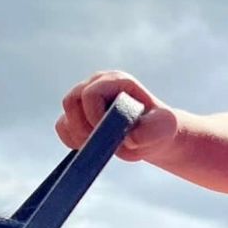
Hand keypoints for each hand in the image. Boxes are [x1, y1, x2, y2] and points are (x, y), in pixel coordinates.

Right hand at [56, 71, 178, 162]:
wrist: (152, 136)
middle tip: (104, 142)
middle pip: (71, 102)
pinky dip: (73, 141)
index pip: (90, 94)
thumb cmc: (158, 128)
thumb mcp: (164, 127)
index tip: (110, 134)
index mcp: (116, 80)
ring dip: (80, 137)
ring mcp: (84, 99)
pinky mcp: (76, 115)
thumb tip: (129, 138)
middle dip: (84, 128)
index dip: (94, 116)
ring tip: (102, 146)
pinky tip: (93, 147)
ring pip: (65, 118)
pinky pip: (62, 129)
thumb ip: (152, 130)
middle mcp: (96, 84)